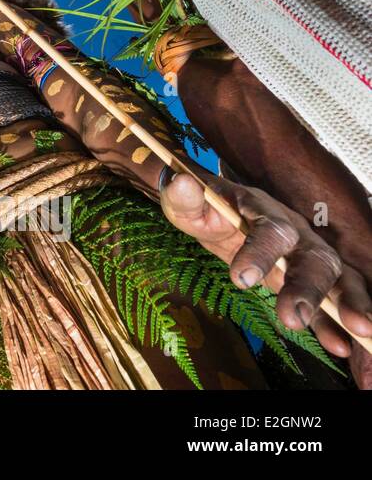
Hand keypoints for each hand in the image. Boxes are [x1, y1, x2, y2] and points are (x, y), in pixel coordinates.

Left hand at [162, 172, 371, 386]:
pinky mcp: (311, 282)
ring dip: (349, 306)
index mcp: (263, 210)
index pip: (269, 229)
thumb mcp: (189, 205)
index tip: (240, 279)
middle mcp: (296, 232)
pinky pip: (334, 304)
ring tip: (357, 334)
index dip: (259, 253)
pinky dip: (339, 326)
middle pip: (312, 257)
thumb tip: (180, 185)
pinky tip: (344, 348)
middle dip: (308, 289)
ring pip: (338, 279)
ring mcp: (308, 256)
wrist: (221, 212)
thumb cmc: (207, 210)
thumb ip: (184, 200)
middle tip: (293, 318)